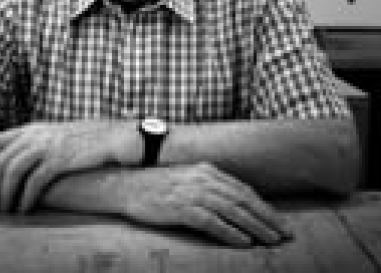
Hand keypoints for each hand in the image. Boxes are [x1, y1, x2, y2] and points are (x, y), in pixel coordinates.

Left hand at [0, 121, 121, 213]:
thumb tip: (14, 163)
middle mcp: (37, 135)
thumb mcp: (55, 135)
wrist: (113, 137)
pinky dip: (25, 197)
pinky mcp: (61, 159)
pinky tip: (24, 209)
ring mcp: (49, 146)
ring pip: (12, 170)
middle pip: (0, 159)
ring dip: (3, 194)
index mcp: (33, 128)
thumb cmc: (84, 140)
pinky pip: (35, 181)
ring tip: (3, 210)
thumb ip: (36, 143)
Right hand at [123, 163, 292, 246]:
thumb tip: (234, 202)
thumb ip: (209, 185)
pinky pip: (210, 221)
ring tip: (271, 240)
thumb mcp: (186, 178)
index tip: (280, 221)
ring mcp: (191, 192)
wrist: (126, 184)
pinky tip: (243, 242)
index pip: (242, 189)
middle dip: (268, 217)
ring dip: (255, 226)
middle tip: (286, 234)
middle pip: (243, 199)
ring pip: (232, 210)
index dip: (264, 206)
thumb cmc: (157, 184)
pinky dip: (229, 232)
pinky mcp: (180, 207)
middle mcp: (202, 178)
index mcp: (206, 170)